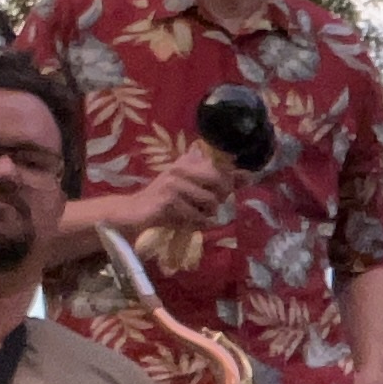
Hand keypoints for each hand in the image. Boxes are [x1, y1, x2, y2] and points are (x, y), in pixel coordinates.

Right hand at [121, 146, 241, 236]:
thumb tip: (249, 175)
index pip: (221, 165)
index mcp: (188, 161)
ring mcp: (175, 182)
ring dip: (207, 214)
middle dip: (220, 197)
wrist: (134, 211)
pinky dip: (196, 223)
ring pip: (210, 202)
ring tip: (195, 215)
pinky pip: (197, 215)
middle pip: (221, 181)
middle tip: (210, 207)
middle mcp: (182, 167)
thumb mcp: (191, 187)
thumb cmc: (164, 200)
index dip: (234, 178)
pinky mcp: (169, 199)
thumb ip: (218, 181)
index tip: (239, 184)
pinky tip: (186, 222)